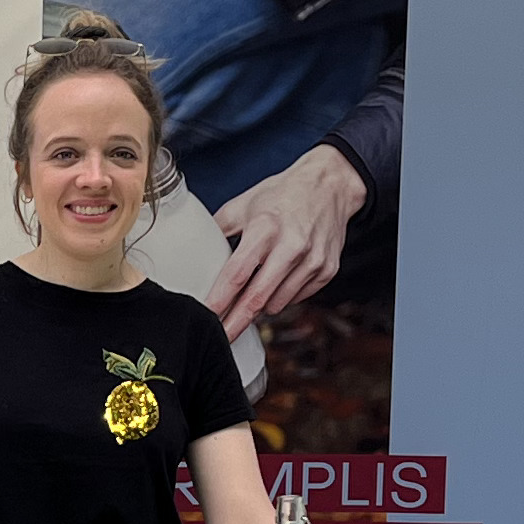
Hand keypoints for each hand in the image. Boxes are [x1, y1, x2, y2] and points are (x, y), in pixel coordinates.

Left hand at [205, 145, 367, 328]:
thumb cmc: (282, 195)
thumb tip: (194, 256)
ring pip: (277, 304)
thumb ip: (217, 231)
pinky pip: (296, 299)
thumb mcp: (243, 205)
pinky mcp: (327, 270)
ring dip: (260, 307)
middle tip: (221, 337)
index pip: (237, 274)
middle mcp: (291, 246)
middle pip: (257, 299)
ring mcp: (312, 260)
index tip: (206, 318)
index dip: (220, 301)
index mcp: (265, 228)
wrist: (329, 186)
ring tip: (250, 296)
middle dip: (236, 322)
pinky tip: (277, 281)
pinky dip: (282, 297)